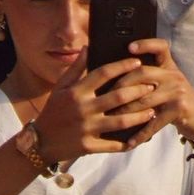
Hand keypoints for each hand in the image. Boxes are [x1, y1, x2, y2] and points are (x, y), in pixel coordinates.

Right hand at [32, 51, 157, 163]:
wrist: (40, 142)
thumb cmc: (53, 112)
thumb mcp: (60, 88)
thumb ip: (75, 69)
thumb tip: (88, 47)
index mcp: (76, 92)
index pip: (103, 73)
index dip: (122, 66)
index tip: (137, 62)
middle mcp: (83, 109)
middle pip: (118, 96)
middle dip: (138, 90)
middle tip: (152, 86)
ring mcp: (86, 129)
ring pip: (121, 121)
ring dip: (139, 116)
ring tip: (152, 110)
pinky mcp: (88, 147)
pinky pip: (113, 145)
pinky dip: (127, 142)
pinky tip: (139, 137)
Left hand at [111, 39, 193, 151]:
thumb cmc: (179, 103)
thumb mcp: (169, 86)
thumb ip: (152, 80)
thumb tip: (120, 79)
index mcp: (170, 67)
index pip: (160, 47)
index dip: (146, 44)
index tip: (130, 47)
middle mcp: (174, 76)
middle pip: (143, 73)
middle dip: (121, 84)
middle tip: (107, 96)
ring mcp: (177, 92)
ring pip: (144, 99)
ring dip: (125, 111)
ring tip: (111, 119)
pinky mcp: (179, 109)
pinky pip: (154, 122)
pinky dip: (141, 134)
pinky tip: (130, 141)